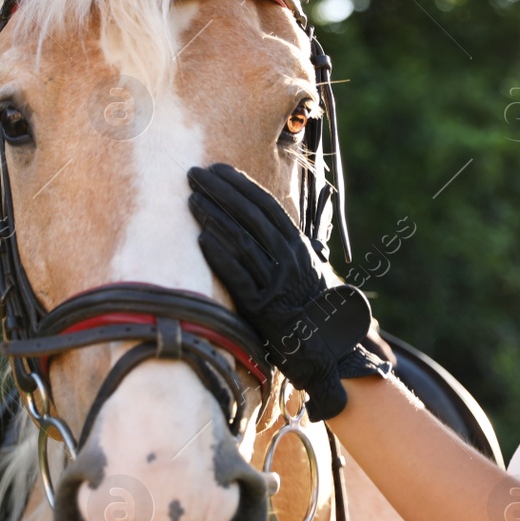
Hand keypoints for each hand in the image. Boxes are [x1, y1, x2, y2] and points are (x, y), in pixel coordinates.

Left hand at [187, 163, 390, 419]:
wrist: (328, 350)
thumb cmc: (314, 309)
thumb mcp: (308, 270)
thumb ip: (288, 247)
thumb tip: (266, 222)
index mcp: (300, 247)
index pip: (267, 206)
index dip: (241, 185)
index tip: (218, 170)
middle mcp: (290, 260)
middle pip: (250, 216)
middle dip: (220, 192)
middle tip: (194, 175)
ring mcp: (277, 283)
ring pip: (242, 241)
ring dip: (214, 217)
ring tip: (191, 200)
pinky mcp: (263, 308)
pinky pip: (239, 276)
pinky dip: (220, 256)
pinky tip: (201, 239)